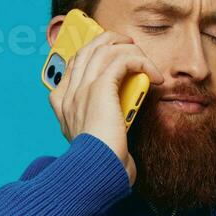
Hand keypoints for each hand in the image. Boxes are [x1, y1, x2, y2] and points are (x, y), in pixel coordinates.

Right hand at [49, 31, 162, 182]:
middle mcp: (68, 93)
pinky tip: (154, 75)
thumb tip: (120, 124)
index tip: (114, 55)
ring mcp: (81, 89)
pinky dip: (140, 61)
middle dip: (110, 41)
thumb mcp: (96, 142)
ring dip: (127, 48)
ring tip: (144, 57)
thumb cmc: (99, 165)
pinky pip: (121, 60)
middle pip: (86, 49)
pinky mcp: (99, 89)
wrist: (96, 174)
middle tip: (130, 46)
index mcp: (62, 105)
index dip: (93, 53)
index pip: (73, 64)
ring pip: (103, 48)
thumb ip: (101, 126)